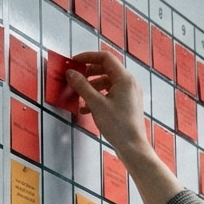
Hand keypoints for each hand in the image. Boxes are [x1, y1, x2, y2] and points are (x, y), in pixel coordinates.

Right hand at [66, 50, 183, 203]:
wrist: (132, 147)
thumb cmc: (117, 125)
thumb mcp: (96, 104)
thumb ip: (82, 86)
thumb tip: (70, 73)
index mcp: (125, 79)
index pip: (105, 57)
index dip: (88, 57)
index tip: (73, 62)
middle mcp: (130, 83)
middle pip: (106, 69)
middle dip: (89, 72)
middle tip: (75, 77)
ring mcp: (130, 94)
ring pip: (108, 82)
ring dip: (92, 86)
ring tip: (79, 95)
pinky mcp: (128, 104)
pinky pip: (111, 94)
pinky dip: (98, 97)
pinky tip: (86, 108)